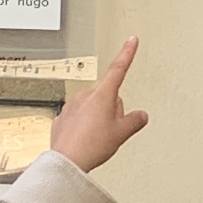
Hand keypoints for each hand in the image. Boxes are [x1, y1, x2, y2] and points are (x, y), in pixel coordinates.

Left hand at [52, 36, 147, 171]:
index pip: (118, 68)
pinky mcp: (62, 118)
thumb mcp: (121, 134)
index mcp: (103, 95)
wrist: (67, 161)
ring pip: (92, 106)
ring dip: (97, 117)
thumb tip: (141, 115)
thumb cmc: (92, 146)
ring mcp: (71, 106)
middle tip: (111, 129)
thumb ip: (134, 121)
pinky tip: (84, 139)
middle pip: (108, 96)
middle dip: (112, 108)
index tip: (131, 40)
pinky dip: (83, 126)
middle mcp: (85, 96)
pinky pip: (78, 118)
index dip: (127, 53)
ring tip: (97, 137)